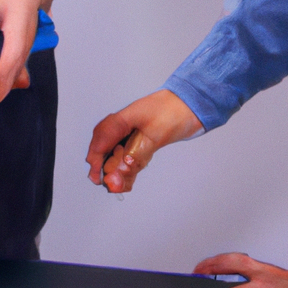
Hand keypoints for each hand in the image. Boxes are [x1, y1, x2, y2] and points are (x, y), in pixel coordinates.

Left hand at [0, 0, 38, 101]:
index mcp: (16, 35)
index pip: (11, 59)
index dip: (5, 78)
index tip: (0, 95)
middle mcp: (24, 45)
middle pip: (16, 71)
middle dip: (7, 86)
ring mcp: (27, 49)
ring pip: (19, 69)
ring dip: (10, 81)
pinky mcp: (25, 49)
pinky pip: (19, 65)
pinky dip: (13, 74)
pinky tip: (4, 80)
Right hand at [86, 89, 201, 191]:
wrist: (192, 104)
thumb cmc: (173, 112)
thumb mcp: (154, 136)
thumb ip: (134, 158)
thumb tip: (116, 177)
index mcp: (122, 119)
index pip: (101, 139)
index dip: (96, 159)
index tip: (97, 177)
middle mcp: (124, 124)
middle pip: (104, 144)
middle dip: (100, 163)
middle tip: (103, 181)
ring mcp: (132, 130)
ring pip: (115, 149)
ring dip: (112, 166)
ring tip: (114, 182)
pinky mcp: (141, 137)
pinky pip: (127, 152)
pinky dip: (125, 166)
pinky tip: (126, 177)